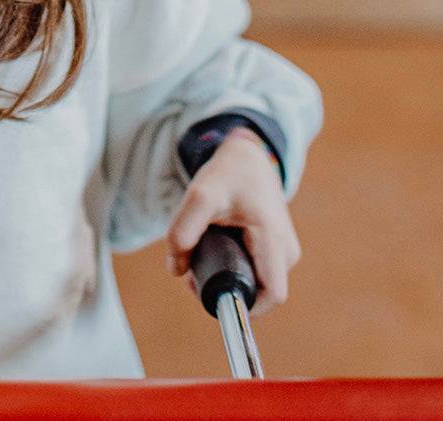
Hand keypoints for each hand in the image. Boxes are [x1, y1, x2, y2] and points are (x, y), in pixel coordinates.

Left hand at [166, 129, 300, 314]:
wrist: (248, 157)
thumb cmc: (228, 175)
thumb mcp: (200, 195)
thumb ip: (182, 231)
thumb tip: (176, 270)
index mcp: (274, 239)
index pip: (273, 296)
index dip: (244, 305)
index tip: (209, 293)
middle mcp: (287, 250)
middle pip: (260, 292)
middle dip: (226, 289)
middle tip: (195, 269)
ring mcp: (285, 250)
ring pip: (257, 282)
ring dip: (229, 277)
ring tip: (204, 252)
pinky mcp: (278, 249)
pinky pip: (258, 272)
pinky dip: (235, 267)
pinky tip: (217, 250)